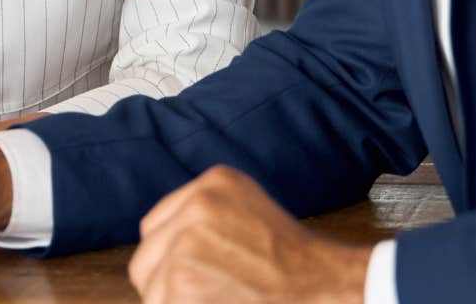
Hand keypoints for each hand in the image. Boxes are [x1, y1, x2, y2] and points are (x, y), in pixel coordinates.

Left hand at [128, 166, 369, 303]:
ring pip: (151, 289)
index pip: (157, 226)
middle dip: (165, 282)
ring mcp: (185, 243)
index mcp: (214, 183)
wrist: (328, 290)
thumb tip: (162, 245)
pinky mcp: (180, 281)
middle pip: (147, 257)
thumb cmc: (297, 266)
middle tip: (201, 296)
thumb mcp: (251, 213)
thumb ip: (204, 217)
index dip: (169, 257)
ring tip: (218, 301)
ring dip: (174, 302)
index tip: (191, 277)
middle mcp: (196, 206)